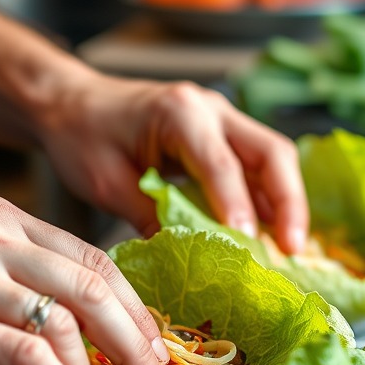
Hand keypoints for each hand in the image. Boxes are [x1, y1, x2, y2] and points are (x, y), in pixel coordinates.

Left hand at [38, 74, 309, 253]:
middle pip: (271, 152)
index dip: (237, 206)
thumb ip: (150, 218)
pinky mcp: (222, 134)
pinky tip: (272, 234)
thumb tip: (191, 261)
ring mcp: (222, 118)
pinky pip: (258, 166)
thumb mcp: (106, 184)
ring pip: (274, 158)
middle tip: (293, 249)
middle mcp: (210, 108)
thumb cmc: (81, 136)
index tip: (251, 245)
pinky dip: (268, 199)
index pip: (220, 164)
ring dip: (287, 202)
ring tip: (290, 249)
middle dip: (289, 202)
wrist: (70, 103)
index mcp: (179, 112)